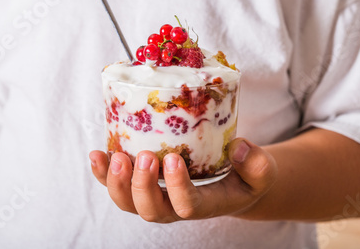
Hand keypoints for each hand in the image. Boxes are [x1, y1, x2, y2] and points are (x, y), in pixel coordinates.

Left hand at [89, 138, 277, 222]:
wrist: (232, 184)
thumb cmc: (246, 178)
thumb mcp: (262, 172)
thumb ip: (257, 163)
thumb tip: (237, 148)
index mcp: (204, 206)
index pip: (187, 207)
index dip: (176, 188)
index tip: (173, 159)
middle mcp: (175, 207)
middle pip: (150, 210)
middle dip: (142, 186)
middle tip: (145, 156)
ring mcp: (156, 198)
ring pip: (128, 203)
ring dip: (116, 183)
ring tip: (114, 157)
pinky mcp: (143, 185)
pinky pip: (118, 186)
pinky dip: (103, 174)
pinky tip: (98, 154)